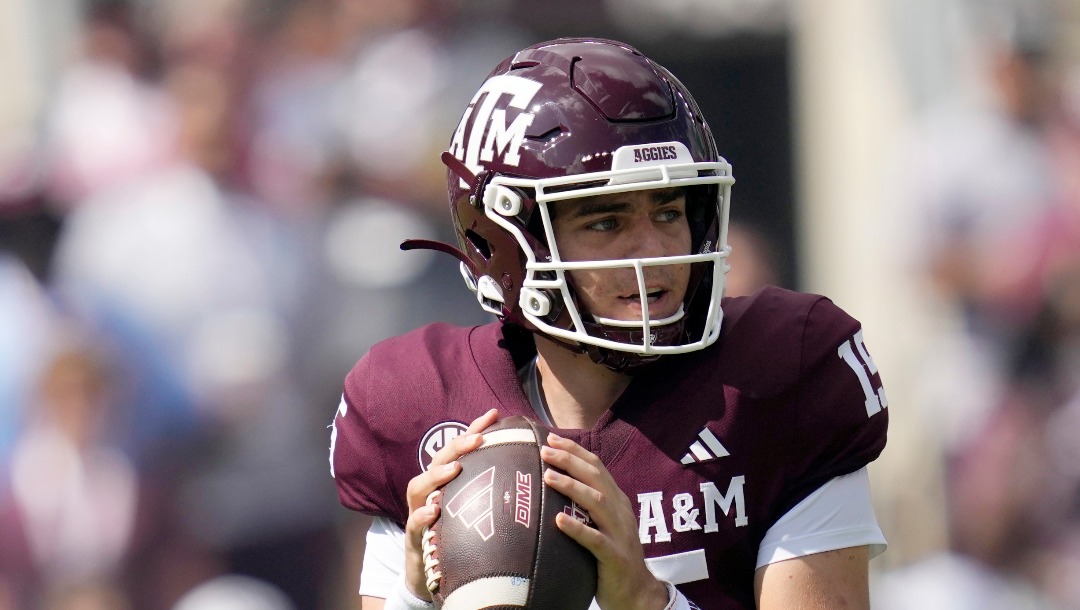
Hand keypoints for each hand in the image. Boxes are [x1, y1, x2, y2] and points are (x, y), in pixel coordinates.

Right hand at [401, 408, 498, 599]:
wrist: (430, 572)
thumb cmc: (457, 536)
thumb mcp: (474, 510)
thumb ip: (491, 490)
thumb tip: (529, 472)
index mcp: (446, 481)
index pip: (460, 450)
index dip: (474, 430)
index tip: (494, 414)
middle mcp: (430, 491)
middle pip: (438, 460)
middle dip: (458, 446)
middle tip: (478, 438)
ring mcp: (418, 511)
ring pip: (419, 486)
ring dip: (437, 475)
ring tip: (455, 468)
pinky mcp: (414, 537)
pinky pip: (414, 523)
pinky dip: (422, 515)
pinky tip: (434, 510)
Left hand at [541, 433, 668, 609]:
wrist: (638, 592)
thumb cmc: (612, 556)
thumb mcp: (605, 524)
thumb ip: (589, 505)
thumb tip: (558, 483)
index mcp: (617, 502)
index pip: (597, 467)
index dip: (575, 451)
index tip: (552, 439)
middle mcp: (620, 512)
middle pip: (596, 478)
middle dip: (570, 460)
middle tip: (546, 450)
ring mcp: (618, 534)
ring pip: (596, 502)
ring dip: (572, 487)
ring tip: (548, 477)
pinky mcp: (614, 557)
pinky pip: (595, 540)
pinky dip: (577, 528)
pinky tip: (559, 520)